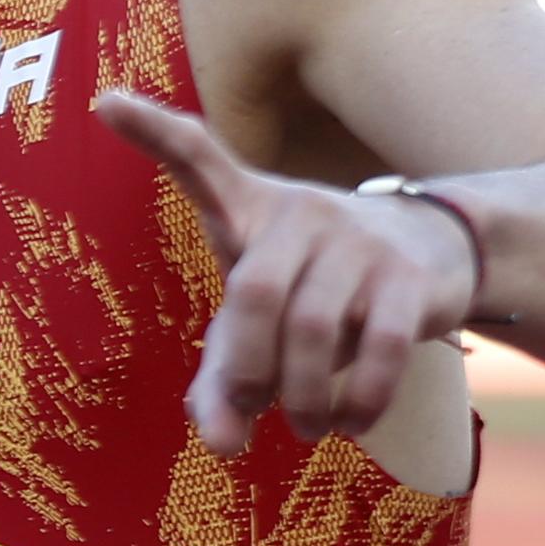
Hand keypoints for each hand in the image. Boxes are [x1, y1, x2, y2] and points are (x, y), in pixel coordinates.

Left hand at [93, 91, 477, 457]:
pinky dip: (360, 400)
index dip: (154, 133)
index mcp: (250, 209)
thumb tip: (220, 442)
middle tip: (251, 406)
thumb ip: (223, 379)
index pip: (199, 160)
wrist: (438, 248)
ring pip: (315, 329)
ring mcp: (361, 242)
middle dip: (245, 367)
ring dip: (303, 396)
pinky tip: (349, 421)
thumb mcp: (263, 318)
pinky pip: (382, 349)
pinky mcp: (413, 280)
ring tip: (305, 424)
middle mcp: (302, 214)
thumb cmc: (320, 284)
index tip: (106, 103)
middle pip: (254, 294)